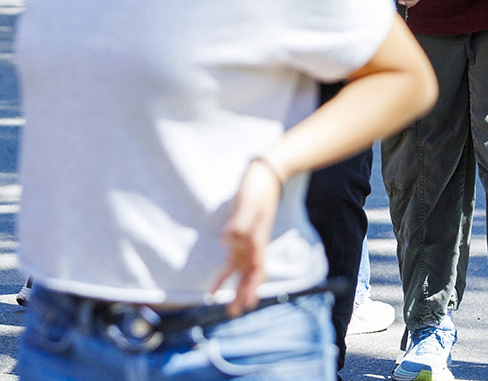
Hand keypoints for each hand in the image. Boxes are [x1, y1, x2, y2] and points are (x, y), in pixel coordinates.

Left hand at [210, 157, 283, 316]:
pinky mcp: (243, 231)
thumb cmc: (257, 188)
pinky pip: (236, 255)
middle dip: (242, 294)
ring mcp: (249, 238)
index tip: (244, 304)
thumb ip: (239, 222)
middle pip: (248, 275)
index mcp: (258, 240)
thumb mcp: (248, 203)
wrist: (264, 173)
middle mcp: (254, 243)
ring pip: (242, 269)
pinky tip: (224, 274)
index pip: (255, 271)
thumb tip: (227, 240)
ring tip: (225, 300)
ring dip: (235, 285)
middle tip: (233, 313)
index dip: (250, 288)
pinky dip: (231, 268)